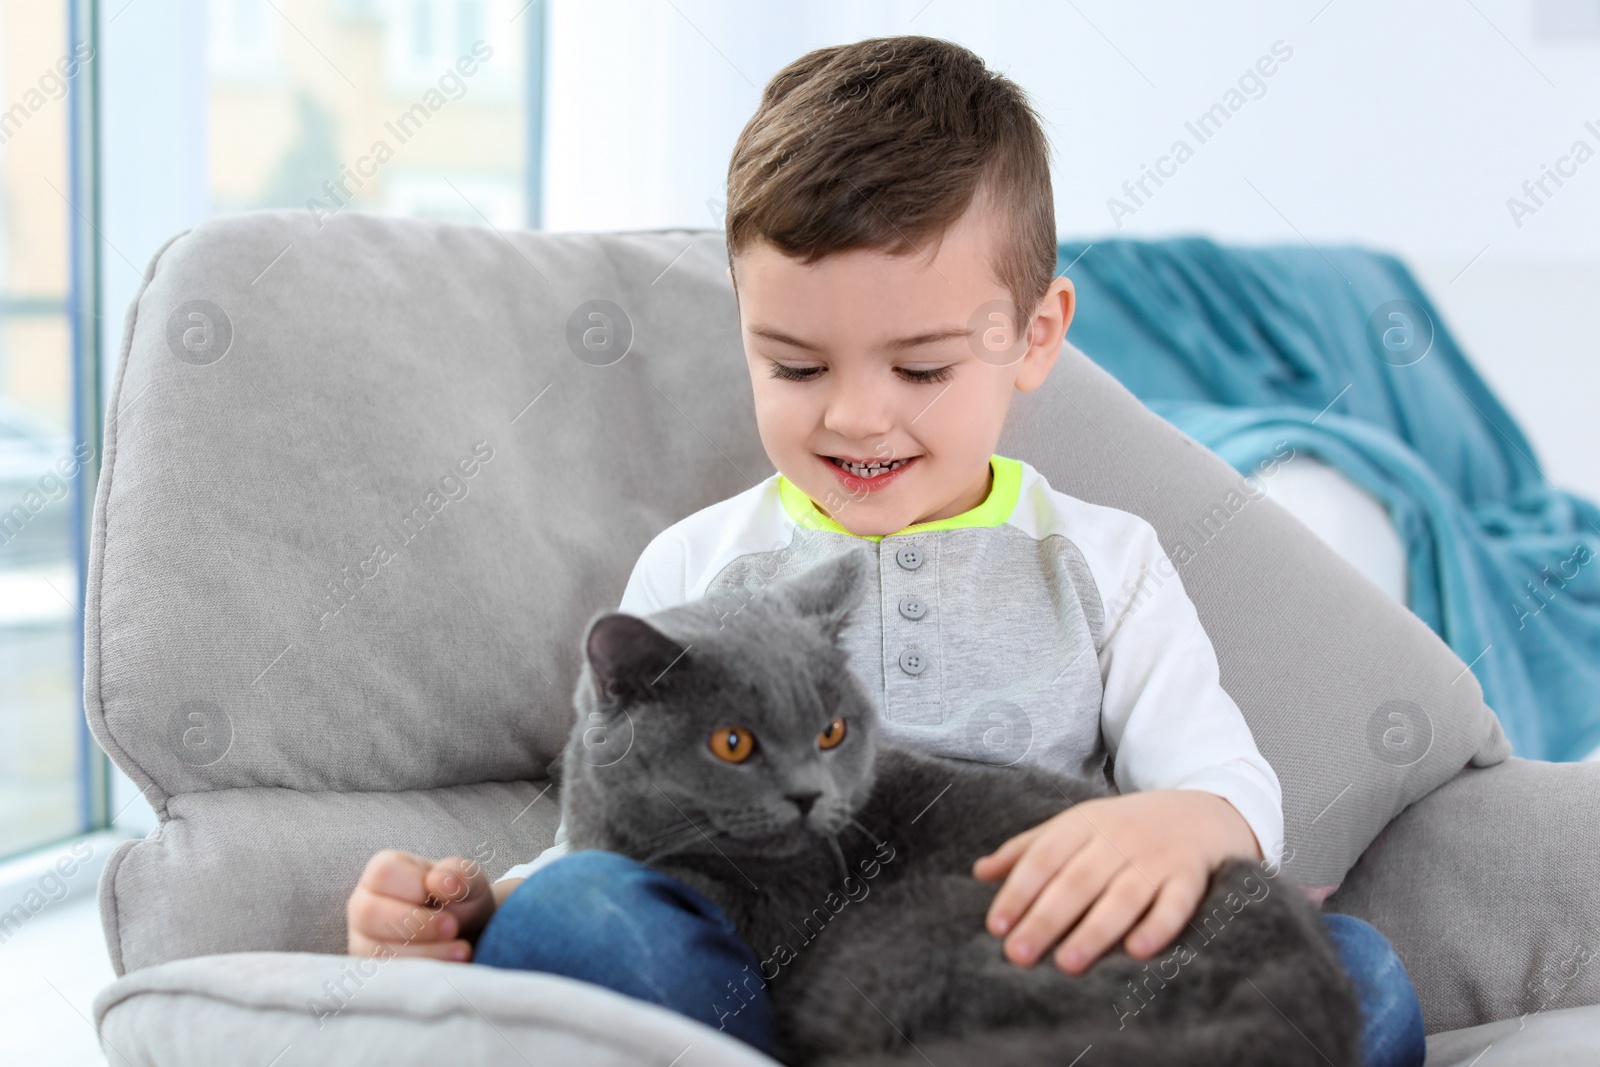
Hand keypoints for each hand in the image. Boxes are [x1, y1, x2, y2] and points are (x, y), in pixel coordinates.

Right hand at [346, 849, 497, 962]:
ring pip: (377, 950)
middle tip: (453, 927)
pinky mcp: (372, 970)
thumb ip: (458, 874)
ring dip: (425, 953)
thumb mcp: (467, 880)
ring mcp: (363, 939)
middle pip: (369, 913)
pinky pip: (386, 976)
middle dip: (417, 924)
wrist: (467, 934)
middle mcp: (363, 904)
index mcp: (383, 871)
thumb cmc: (459, 899)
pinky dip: (421, 974)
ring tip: (461, 950)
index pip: (384, 874)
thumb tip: (441, 882)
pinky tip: (448, 967)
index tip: (448, 895)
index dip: (417, 887)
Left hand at [972, 789, 1259, 974]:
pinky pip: (1176, 904)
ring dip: (1095, 930)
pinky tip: (1137, 951)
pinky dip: (1158, 927)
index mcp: (1084, 824)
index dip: (1018, 891)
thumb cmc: (1125, 828)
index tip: (996, 926)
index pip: (1044, 857)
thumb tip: (980, 872)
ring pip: (1122, 896)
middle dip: (1046, 918)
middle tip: (1018, 955)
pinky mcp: (1190, 878)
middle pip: (1077, 881)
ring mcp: (1156, 858)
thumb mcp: (1077, 826)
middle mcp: (1118, 839)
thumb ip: (1029, 849)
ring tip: (1067, 964)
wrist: (1202, 813)